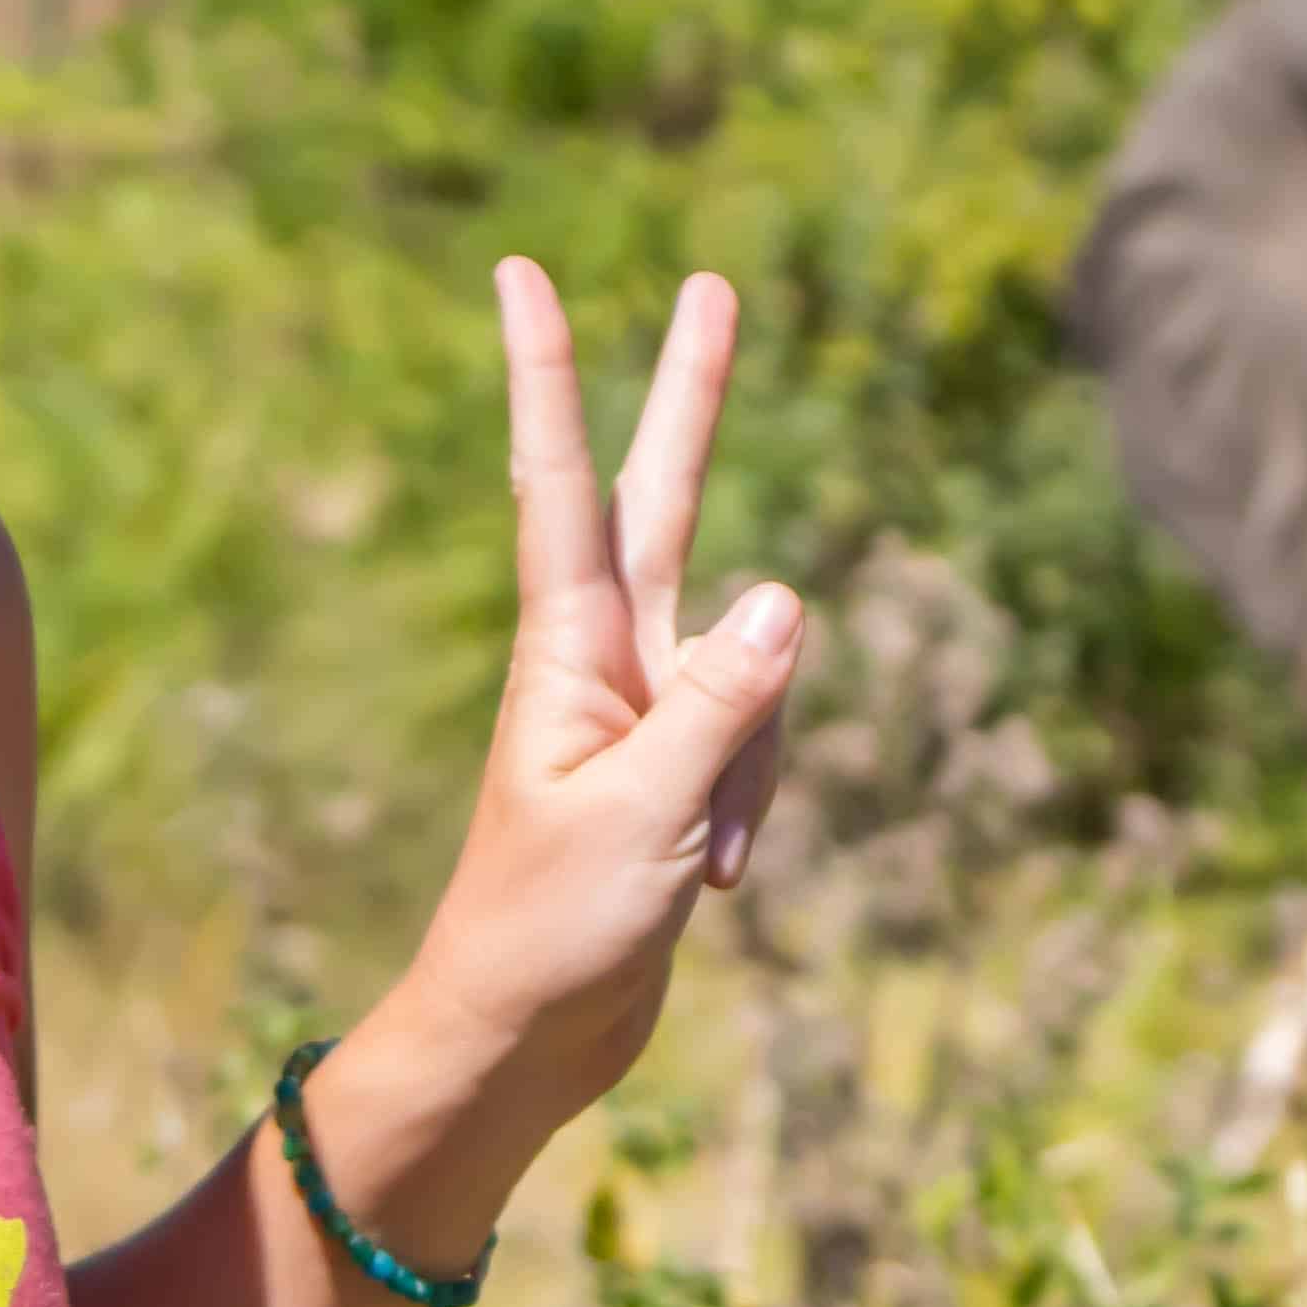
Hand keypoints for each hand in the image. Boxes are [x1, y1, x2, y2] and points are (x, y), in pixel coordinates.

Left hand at [391, 260, 804, 1103]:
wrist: (525, 1037)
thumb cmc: (551, 930)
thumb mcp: (646, 815)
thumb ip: (721, 704)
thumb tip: (786, 593)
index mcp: (568, 650)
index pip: (558, 481)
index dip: (546, 374)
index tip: (519, 269)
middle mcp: (606, 656)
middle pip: (663, 497)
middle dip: (691, 394)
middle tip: (711, 283)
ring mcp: (648, 705)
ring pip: (750, 664)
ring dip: (758, 760)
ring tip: (707, 860)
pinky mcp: (682, 762)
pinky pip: (760, 747)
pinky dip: (758, 810)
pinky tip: (720, 883)